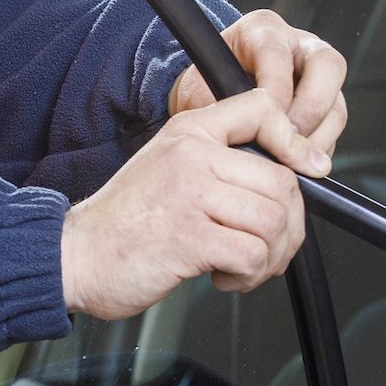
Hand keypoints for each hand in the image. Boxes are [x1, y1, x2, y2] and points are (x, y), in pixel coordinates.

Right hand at [60, 88, 307, 319]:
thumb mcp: (169, 167)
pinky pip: (252, 255)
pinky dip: (247, 276)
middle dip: (288, 226)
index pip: (262, 109)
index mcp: (189, 131)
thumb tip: (284, 178)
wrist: (76, 254)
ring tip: (241, 266)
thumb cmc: (125, 221)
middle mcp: (191, 155)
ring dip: (269, 257)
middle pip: (281, 182)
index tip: (309, 169)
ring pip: (273, 222)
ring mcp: (190, 195)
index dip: (296, 141)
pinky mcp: (189, 238)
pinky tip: (222, 276)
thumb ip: (218, 162)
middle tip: (266, 248)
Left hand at [168, 10, 345, 174]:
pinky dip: (318, 147)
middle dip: (311, 109)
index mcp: (261, 31)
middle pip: (328, 66)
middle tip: (290, 139)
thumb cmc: (206, 90)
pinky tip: (294, 159)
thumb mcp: (203, 91)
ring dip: (317, 135)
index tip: (265, 121)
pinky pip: (333, 127)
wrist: (209, 98)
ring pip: (336, 102)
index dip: (275, 92)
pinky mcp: (327, 102)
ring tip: (290, 157)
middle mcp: (297, 45)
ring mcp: (317, 74)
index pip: (278, 55)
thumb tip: (250, 136)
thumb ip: (226, 108)